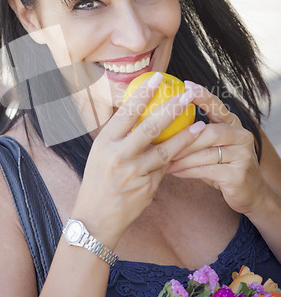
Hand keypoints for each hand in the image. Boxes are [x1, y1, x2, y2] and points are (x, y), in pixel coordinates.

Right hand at [72, 73, 205, 248]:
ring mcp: (133, 173)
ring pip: (165, 150)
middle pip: (149, 127)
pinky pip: (165, 168)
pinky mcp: (146, 188)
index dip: (143, 93)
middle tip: (187, 95)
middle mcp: (118, 156)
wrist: (95, 219)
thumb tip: (138, 110)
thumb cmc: (98, 181)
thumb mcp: (101, 154)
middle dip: (171, 108)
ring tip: (200, 124)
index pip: (126, 112)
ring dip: (185, 136)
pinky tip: (190, 149)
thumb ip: (119, 136)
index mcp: (104, 143)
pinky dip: (176, 158)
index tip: (158, 78)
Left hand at [167, 81, 264, 214]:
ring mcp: (243, 155)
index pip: (217, 106)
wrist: (250, 192)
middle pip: (209, 132)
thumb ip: (196, 133)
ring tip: (162, 159)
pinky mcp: (239, 175)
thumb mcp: (212, 146)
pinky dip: (187, 171)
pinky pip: (207, 170)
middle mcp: (241, 136)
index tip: (185, 85)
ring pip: (206, 153)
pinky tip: (173, 171)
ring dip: (181, 157)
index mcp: (233, 124)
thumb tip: (162, 119)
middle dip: (183, 138)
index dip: (202, 95)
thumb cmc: (223, 165)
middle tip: (160, 140)